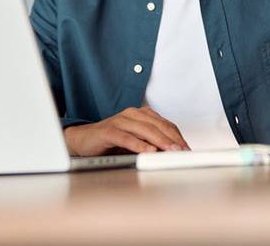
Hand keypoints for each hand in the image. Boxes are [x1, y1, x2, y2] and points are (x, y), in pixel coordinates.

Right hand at [63, 106, 189, 155]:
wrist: (83, 140)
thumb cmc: (111, 141)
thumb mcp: (136, 141)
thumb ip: (152, 144)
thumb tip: (172, 154)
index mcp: (141, 114)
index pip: (165, 124)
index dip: (178, 137)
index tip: (187, 149)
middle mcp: (132, 114)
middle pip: (158, 126)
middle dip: (172, 139)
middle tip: (182, 151)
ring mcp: (120, 121)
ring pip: (145, 130)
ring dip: (160, 141)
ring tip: (170, 151)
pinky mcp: (108, 131)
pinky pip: (126, 137)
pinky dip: (138, 144)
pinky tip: (147, 151)